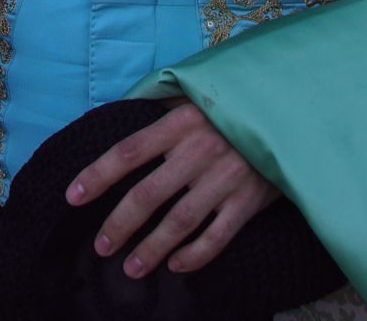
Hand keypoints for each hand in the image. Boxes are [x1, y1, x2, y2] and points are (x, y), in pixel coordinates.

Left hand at [65, 100, 280, 278]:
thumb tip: (123, 114)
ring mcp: (226, 178)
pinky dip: (195, 255)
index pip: (128, 152)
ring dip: (150, 248)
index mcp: (182, 122)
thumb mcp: (198, 97)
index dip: (97, 175)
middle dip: (119, 224)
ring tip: (130, 269)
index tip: (72, 197)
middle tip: (101, 247)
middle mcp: (201, 150)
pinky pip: (217, 236)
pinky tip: (176, 265)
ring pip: (179, 222)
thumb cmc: (236, 106)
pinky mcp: (250, 201)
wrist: (294, 114)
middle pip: (148, 195)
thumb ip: (165, 111)